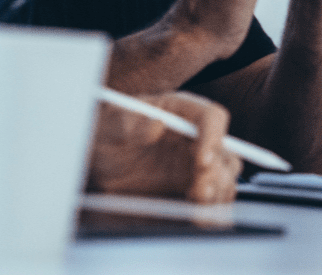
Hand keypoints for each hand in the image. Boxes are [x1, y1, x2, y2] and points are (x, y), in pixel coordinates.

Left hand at [86, 92, 241, 203]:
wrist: (96, 161)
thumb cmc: (103, 134)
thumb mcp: (107, 126)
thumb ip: (128, 123)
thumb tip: (155, 125)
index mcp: (181, 110)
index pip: (212, 117)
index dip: (213, 137)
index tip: (201, 160)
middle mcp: (196, 134)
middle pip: (225, 149)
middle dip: (217, 172)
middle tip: (198, 189)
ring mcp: (196, 160)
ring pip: (225, 173)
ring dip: (218, 189)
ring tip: (197, 200)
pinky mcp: (192, 182)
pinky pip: (216, 192)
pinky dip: (214, 204)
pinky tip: (199, 212)